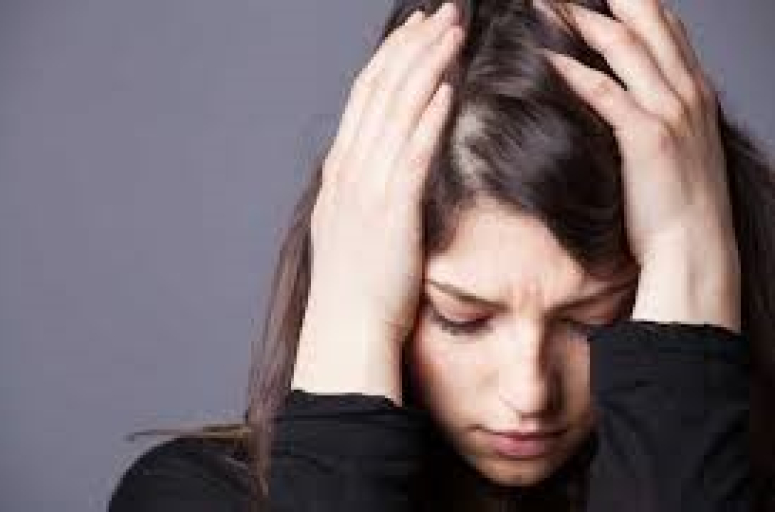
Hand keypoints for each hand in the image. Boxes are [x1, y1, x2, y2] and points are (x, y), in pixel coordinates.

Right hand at [292, 3, 464, 400]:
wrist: (347, 330)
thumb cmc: (356, 287)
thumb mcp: (351, 229)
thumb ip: (365, 192)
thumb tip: (384, 168)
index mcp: (341, 172)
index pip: (365, 99)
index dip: (392, 59)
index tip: (416, 30)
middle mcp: (349, 170)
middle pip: (380, 92)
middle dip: (412, 47)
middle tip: (441, 13)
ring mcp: (366, 187)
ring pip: (395, 111)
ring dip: (425, 66)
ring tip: (452, 31)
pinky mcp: (389, 210)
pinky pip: (410, 151)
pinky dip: (427, 115)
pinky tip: (448, 86)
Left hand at [543, 0, 740, 331]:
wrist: (693, 248)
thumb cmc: (678, 204)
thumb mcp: (676, 146)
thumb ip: (656, 112)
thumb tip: (624, 94)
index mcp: (693, 90)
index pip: (663, 25)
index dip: (629, 1)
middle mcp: (686, 91)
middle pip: (644, 20)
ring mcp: (670, 112)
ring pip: (624, 45)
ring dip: (580, 19)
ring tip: (544, 4)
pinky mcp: (647, 138)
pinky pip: (606, 93)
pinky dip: (574, 71)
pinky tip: (546, 57)